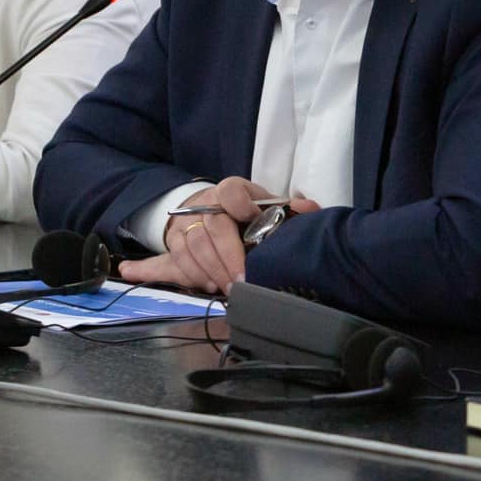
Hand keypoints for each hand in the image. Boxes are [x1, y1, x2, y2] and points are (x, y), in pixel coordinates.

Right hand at [115, 176, 319, 295]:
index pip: (230, 192)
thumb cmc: (246, 212)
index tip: (250, 220)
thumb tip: (311, 208)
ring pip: (190, 251)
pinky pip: (170, 263)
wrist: (209, 211)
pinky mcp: (171, 247)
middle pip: (210, 232)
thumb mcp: (270, 206)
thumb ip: (292, 209)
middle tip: (242, 282)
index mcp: (230, 192)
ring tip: (226, 289)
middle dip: (227, 260)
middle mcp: (203, 206)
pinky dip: (175, 275)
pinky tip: (169, 278)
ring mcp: (184, 227)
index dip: (240, 206)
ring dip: (208, 274)